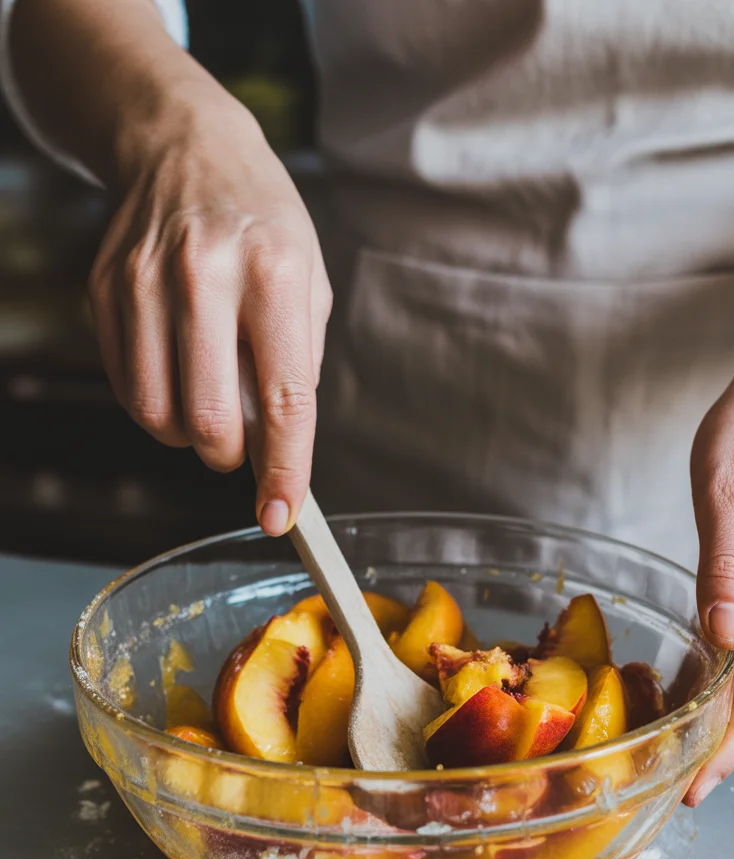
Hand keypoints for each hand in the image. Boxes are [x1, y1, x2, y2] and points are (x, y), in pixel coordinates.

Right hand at [88, 98, 331, 535]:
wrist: (183, 148)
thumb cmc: (262, 224)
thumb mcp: (309, 282)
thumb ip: (297, 367)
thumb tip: (278, 449)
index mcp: (275, 274)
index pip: (284, 399)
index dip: (285, 470)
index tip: (283, 516)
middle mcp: (205, 276)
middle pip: (210, 420)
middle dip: (230, 456)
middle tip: (242, 445)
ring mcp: (145, 282)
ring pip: (160, 415)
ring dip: (190, 436)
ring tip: (209, 401)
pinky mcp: (105, 292)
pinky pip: (129, 389)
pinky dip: (157, 408)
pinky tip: (177, 377)